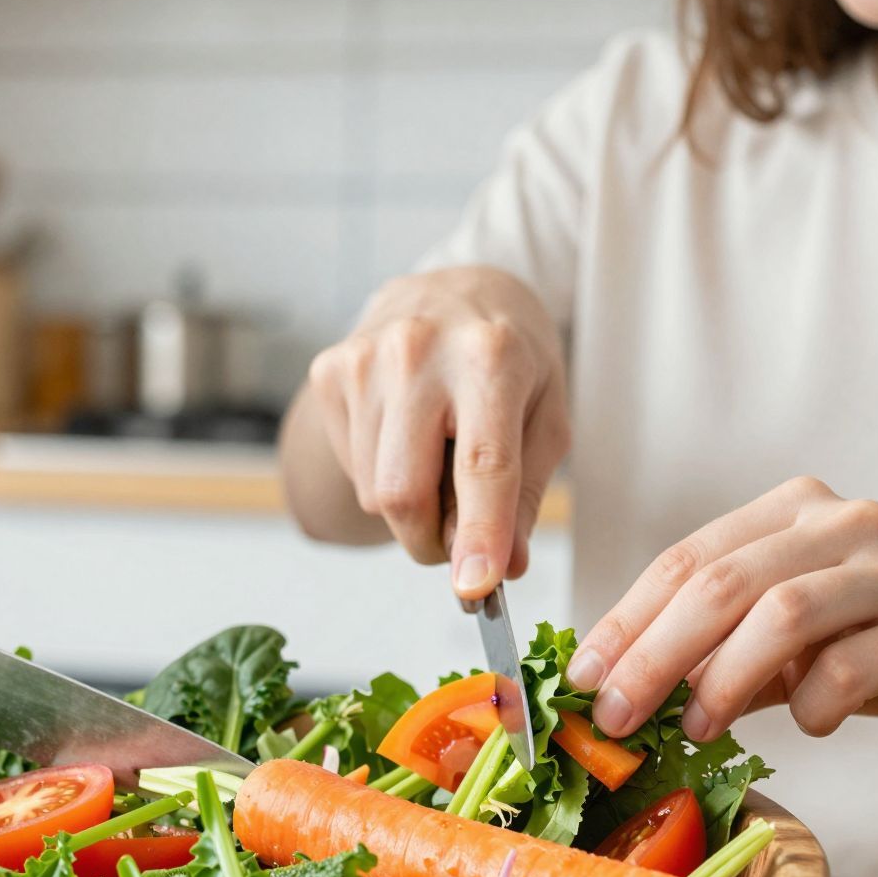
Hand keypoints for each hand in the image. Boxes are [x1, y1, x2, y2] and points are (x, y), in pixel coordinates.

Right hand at [303, 266, 568, 598]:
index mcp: (490, 357)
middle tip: (458, 540)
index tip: (474, 586)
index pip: (481, 463)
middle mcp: (419, 350)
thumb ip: (525, 494)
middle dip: (431, 541)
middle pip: (405, 492)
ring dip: (410, 507)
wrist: (455, 290)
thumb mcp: (546, 416)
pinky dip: (382, 474)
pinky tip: (405, 434)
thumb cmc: (512, 358)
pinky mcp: (331, 371)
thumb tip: (504, 566)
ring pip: (376, 491)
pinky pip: (353, 467)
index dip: (479, 531)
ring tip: (436, 459)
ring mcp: (365, 358)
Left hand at [566, 477, 877, 748]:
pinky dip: (811, 702)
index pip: (687, 559)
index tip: (582, 680)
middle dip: (654, 654)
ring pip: (781, 614)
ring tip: (696, 728)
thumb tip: (616, 694)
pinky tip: (805, 723)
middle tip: (615, 716)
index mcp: (795, 511)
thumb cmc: (877, 655)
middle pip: (721, 583)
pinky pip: (850, 666)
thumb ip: (716, 653)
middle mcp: (845, 523)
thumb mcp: (786, 645)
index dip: (627, 621)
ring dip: (724, 680)